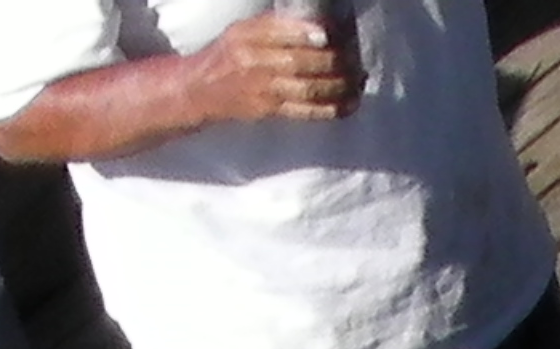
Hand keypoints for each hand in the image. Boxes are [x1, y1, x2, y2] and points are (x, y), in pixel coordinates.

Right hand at [193, 13, 362, 122]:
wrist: (201, 90)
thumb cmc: (229, 55)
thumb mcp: (242, 31)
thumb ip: (272, 27)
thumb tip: (317, 26)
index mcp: (247, 35)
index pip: (278, 32)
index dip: (305, 35)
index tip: (327, 35)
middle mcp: (254, 61)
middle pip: (299, 62)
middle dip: (332, 60)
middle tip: (353, 58)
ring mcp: (263, 89)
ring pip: (308, 88)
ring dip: (339, 85)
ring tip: (358, 79)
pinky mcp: (270, 110)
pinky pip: (306, 111)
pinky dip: (331, 108)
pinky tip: (349, 103)